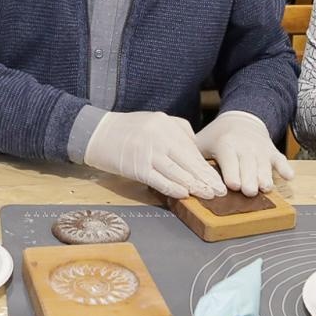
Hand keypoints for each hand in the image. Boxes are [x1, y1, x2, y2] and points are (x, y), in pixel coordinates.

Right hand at [83, 111, 225, 199]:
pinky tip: (184, 194)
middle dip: (205, 179)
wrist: (96, 131)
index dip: (206, 167)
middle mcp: (159, 136)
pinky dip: (171, 187)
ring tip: (207, 196)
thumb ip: (177, 131)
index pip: (191, 149)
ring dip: (193, 186)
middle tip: (219, 192)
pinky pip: (157, 179)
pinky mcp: (135, 165)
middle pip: (187, 161)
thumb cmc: (127, 129)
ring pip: (175, 171)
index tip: (218, 180)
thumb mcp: (154, 120)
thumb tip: (196, 149)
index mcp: (166, 124)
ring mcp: (146, 151)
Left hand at [194, 111, 293, 195]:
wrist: (242, 119)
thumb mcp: (202, 141)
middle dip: (249, 178)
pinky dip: (285, 168)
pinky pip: (280, 160)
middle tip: (249, 192)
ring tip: (266, 189)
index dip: (231, 172)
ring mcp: (260, 149)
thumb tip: (179, 175)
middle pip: (248, 165)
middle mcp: (245, 146)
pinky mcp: (272, 152)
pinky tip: (289, 177)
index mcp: (226, 144)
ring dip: (266, 177)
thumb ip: (193, 156)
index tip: (232, 185)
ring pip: (264, 164)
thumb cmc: (218, 136)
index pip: (229, 159)